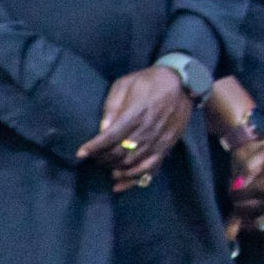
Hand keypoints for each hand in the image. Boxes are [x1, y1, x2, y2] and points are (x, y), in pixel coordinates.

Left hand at [77, 66, 194, 189]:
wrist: (183, 83)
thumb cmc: (150, 81)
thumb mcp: (126, 84)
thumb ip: (113, 106)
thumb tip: (103, 128)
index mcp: (137, 112)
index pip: (111, 136)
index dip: (94, 147)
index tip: (80, 153)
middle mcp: (148, 129)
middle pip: (121, 153)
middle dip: (103, 158)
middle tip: (95, 157)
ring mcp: (160, 139)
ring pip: (134, 164)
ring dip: (117, 169)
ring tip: (107, 167)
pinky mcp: (168, 145)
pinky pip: (152, 167)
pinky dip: (135, 179)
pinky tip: (121, 183)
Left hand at [234, 121, 263, 226]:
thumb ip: (250, 165)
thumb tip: (236, 182)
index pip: (237, 195)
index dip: (232, 189)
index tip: (235, 185)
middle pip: (245, 211)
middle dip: (238, 205)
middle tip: (239, 198)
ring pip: (260, 227)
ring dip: (249, 222)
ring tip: (246, 216)